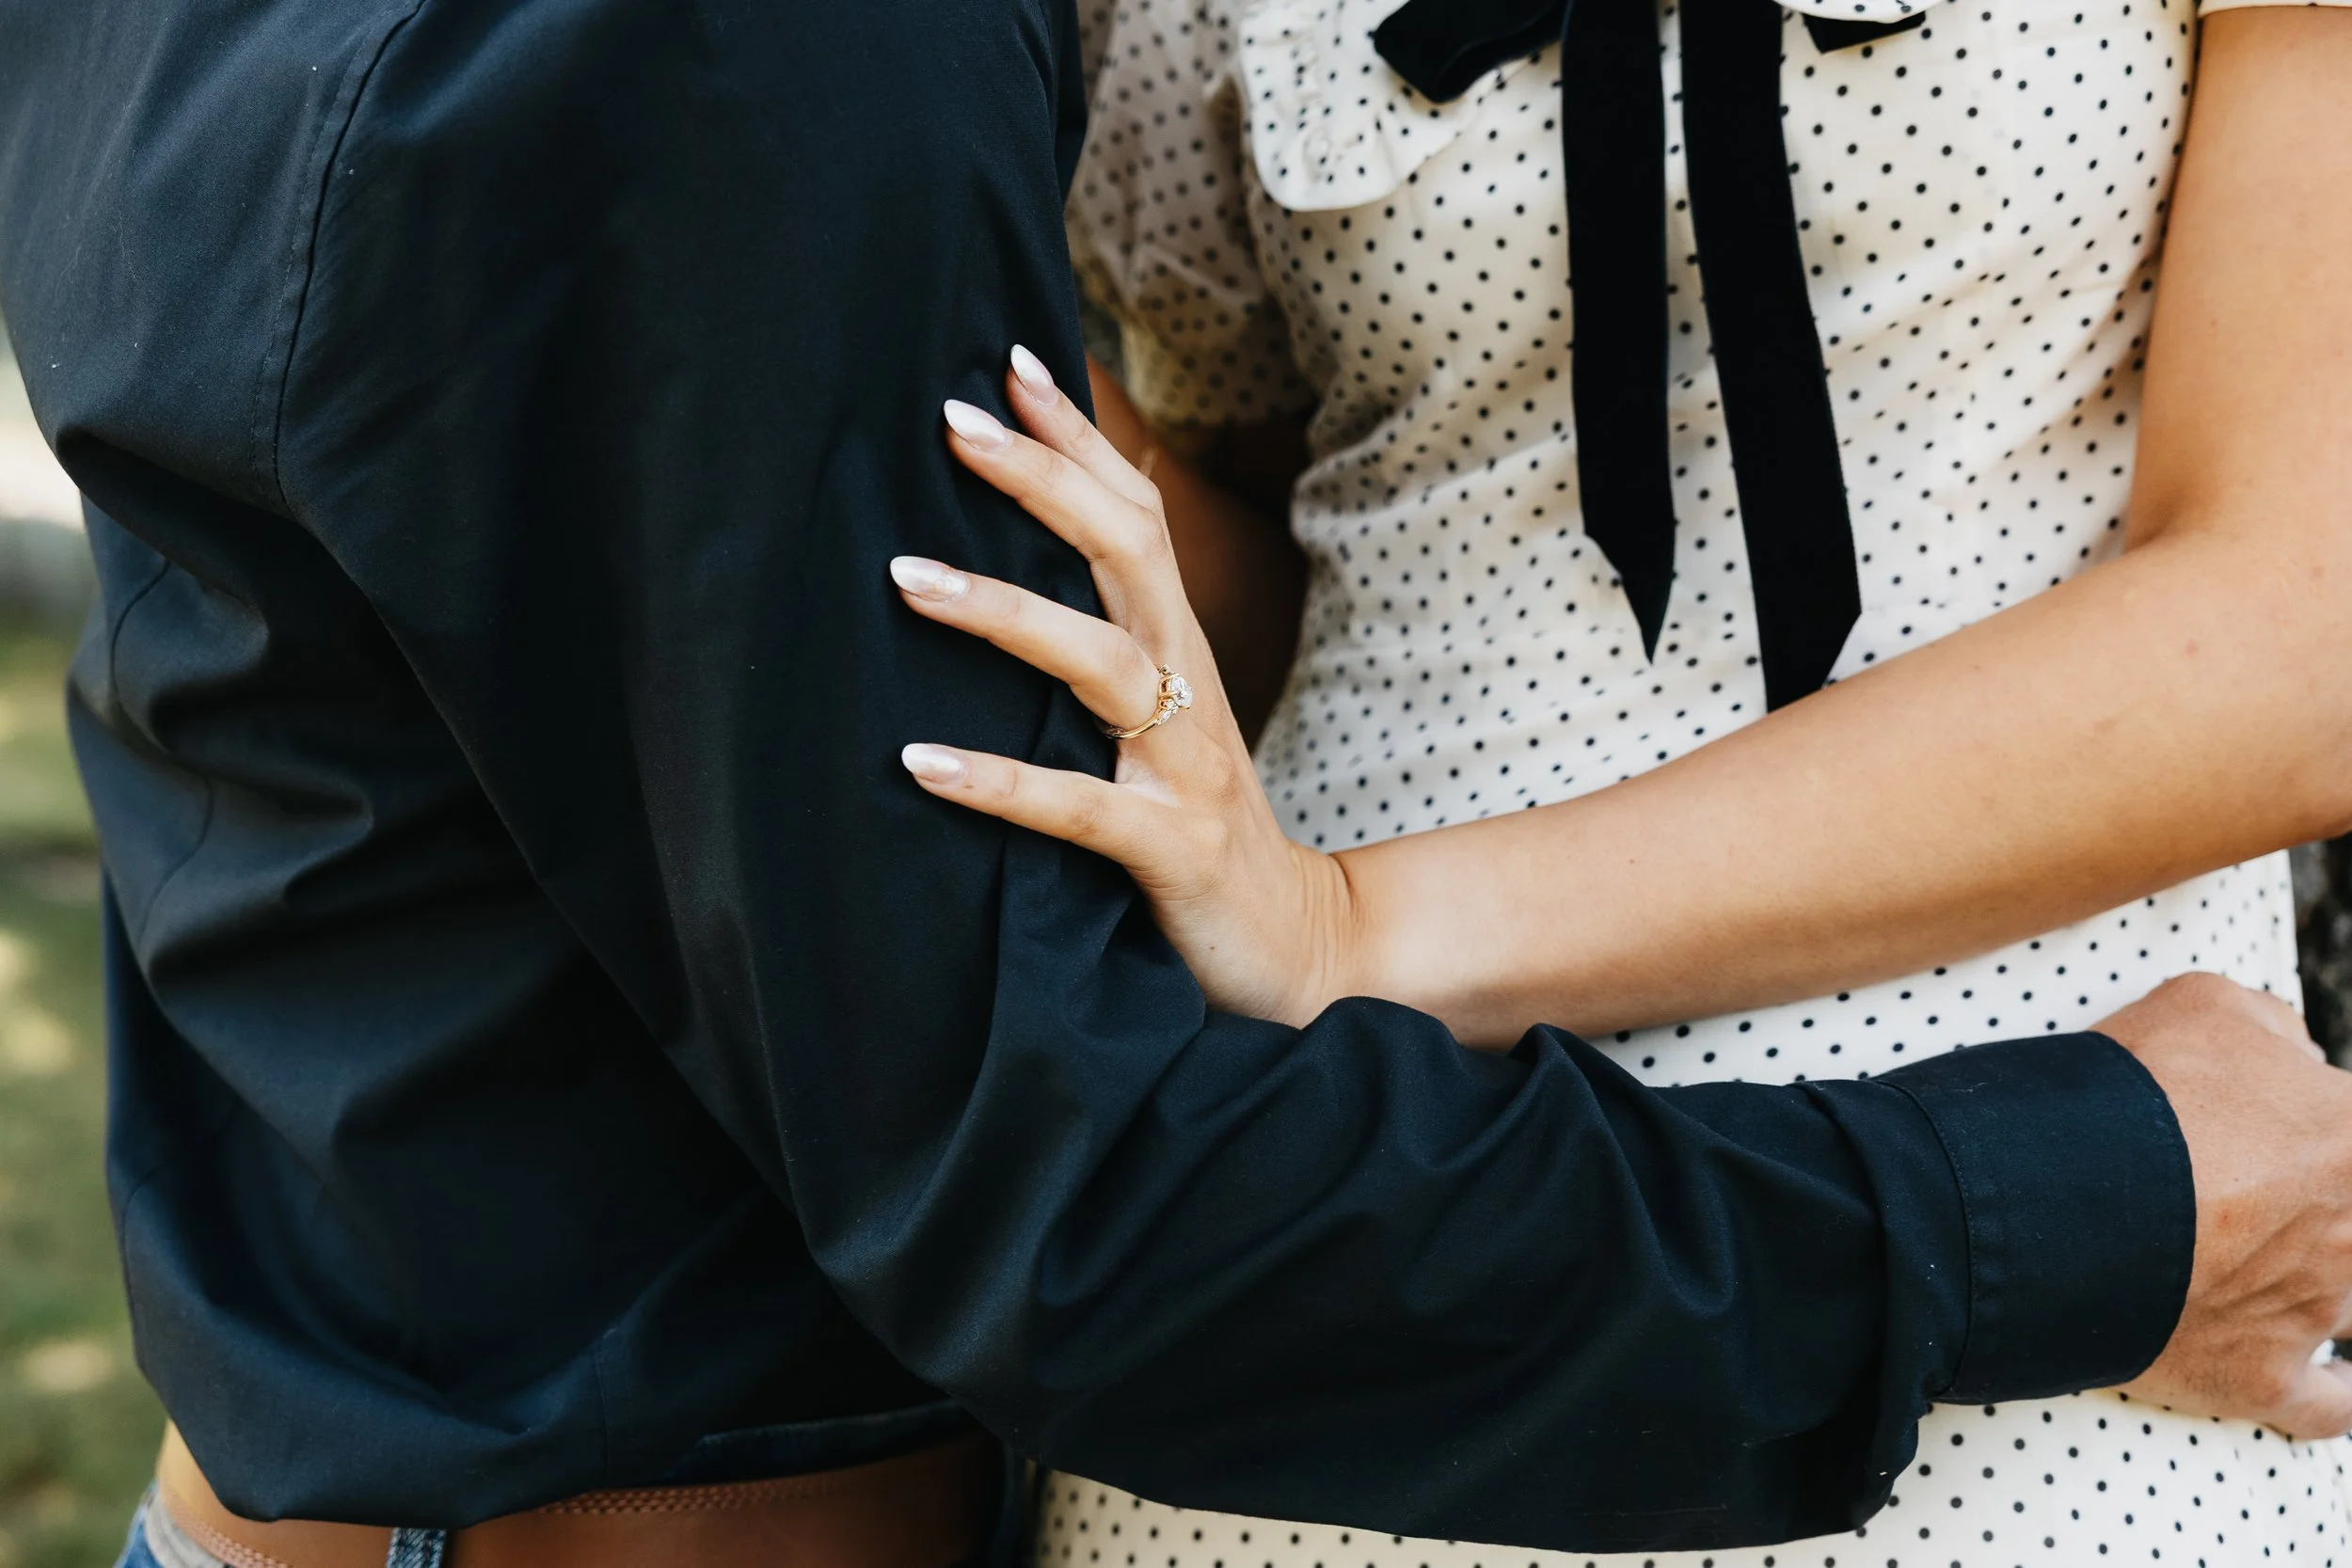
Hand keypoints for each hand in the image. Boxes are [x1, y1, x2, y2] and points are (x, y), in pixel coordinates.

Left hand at [893, 347, 1355, 1026]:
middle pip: (1129, 554)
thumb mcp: (1162, 726)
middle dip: (1044, 479)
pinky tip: (921, 762)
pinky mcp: (1171, 852)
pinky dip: (1000, 782)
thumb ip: (1105, 656)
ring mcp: (1186, 770)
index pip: (1138, 518)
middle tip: (952, 421)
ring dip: (1004, 611)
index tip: (1011, 363)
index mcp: (1182, 653)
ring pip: (1103, 663)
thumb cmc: (1201, 831)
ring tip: (906, 576)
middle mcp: (1190, 692)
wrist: (1302, 953)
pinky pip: (1079, 807)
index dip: (1080, 440)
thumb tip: (1014, 585)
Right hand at [2106, 973, 2351, 1437]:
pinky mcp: (2263, 1377)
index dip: (2320, 1136)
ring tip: (2267, 1264)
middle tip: (2255, 1193)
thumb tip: (2295, 1054)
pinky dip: (2334, 1391)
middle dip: (2320, 1209)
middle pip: (2350, 1224)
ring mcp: (2313, 1311)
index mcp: (2351, 1142)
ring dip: (2321, 1281)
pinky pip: (2329, 1405)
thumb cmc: (2133, 1096)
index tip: (2287, 1137)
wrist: (2058, 1201)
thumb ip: (2273, 1027)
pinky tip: (2333, 1377)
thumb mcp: (2204, 1005)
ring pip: (2348, 1300)